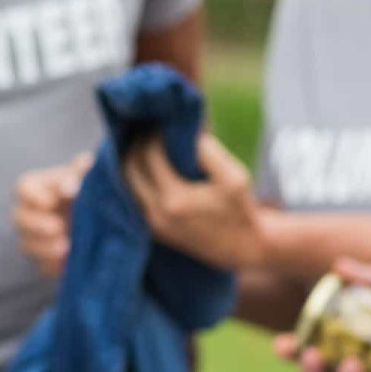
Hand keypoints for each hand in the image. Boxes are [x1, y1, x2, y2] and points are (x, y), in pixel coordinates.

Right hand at [12, 152, 91, 276]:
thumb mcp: (84, 175)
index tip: (52, 202)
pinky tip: (68, 264)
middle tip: (58, 228)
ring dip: (44, 248)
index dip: (34, 197)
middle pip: (18, 218)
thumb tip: (69, 189)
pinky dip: (54, 266)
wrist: (101, 214)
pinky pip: (42, 266)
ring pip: (26, 245)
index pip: (22, 188)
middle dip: (36, 225)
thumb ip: (76, 175)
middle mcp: (28, 213)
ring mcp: (34, 238)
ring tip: (66, 247)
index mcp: (35, 187)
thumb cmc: (87, 186)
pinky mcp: (46, 259)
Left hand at [124, 133, 264, 268]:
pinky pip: (134, 198)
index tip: (161, 123)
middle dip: (136, 145)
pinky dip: (137, 179)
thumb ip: (209, 152)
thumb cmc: (240, 211)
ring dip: (132, 161)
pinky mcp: (154, 230)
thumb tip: (187, 131)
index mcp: (174, 198)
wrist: (242, 248)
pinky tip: (146, 166)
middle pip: (130, 167)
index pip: (149, 155)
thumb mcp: (234, 178)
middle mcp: (156, 212)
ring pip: (127, 184)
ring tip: (143, 143)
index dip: (153, 135)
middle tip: (146, 129)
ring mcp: (152, 223)